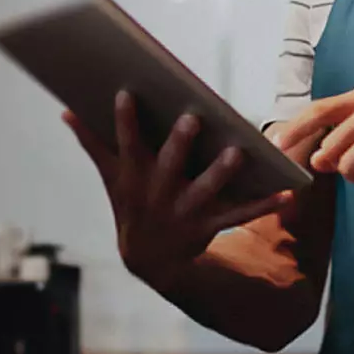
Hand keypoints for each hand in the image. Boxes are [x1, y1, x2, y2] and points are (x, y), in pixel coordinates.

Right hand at [66, 91, 297, 289]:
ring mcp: (184, 212)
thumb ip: (93, 143)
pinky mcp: (209, 227)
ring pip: (205, 191)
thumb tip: (66, 111)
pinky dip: (263, 205)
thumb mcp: (110, 177)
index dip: (125, 120)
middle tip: (193, 118)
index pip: (126, 144)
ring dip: (222, 173)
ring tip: (238, 153)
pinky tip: (286, 193)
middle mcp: (157, 194)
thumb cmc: (131, 205)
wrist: (149, 260)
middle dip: (179, 144)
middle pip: (168, 166)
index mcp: (133, 177)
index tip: (127, 92)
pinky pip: (239, 215)